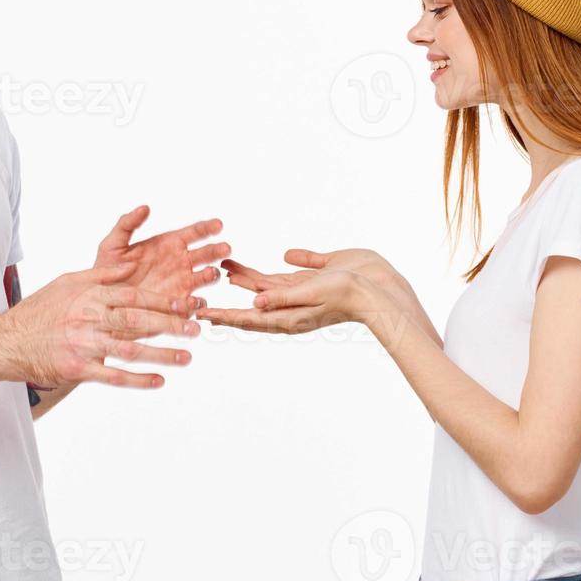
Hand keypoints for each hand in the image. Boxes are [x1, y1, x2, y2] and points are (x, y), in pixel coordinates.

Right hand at [0, 262, 202, 388]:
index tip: (187, 303)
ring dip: (161, 354)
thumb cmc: (39, 310)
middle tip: (197, 328)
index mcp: (90, 295)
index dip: (163, 300)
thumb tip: (129, 263)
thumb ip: (100, 274)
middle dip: (170, 324)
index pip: (134, 295)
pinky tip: (158, 381)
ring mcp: (84, 345)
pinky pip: (113, 376)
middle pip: (137, 320)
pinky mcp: (78, 369)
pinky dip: (137, 379)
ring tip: (187, 357)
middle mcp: (89, 318)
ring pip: (129, 350)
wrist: (7, 342)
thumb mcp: (67, 282)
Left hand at [95, 206, 229, 299]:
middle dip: (217, 250)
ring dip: (212, 274)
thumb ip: (127, 224)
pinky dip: (199, 304)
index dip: (207, 228)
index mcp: (169, 244)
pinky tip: (197, 302)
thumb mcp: (112, 245)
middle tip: (225, 248)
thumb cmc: (106, 271)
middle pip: (206, 254)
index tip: (218, 224)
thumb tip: (144, 207)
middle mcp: (180, 263)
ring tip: (211, 273)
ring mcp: (181, 284)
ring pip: (206, 277)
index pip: (194, 233)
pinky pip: (194, 305)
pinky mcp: (177, 306)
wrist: (100, 302)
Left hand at [194, 265, 374, 333]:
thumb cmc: (349, 295)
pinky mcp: (314, 277)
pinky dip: (270, 269)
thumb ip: (284, 297)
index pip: (248, 317)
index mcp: (288, 315)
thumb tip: (254, 303)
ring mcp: (302, 291)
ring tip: (224, 266)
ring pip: (265, 284)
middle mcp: (292, 305)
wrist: (381, 289)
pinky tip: (262, 262)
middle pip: (252, 300)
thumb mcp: (313, 293)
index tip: (199, 314)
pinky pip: (287, 273)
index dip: (223, 316)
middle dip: (227, 295)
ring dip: (245, 276)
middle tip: (201, 291)